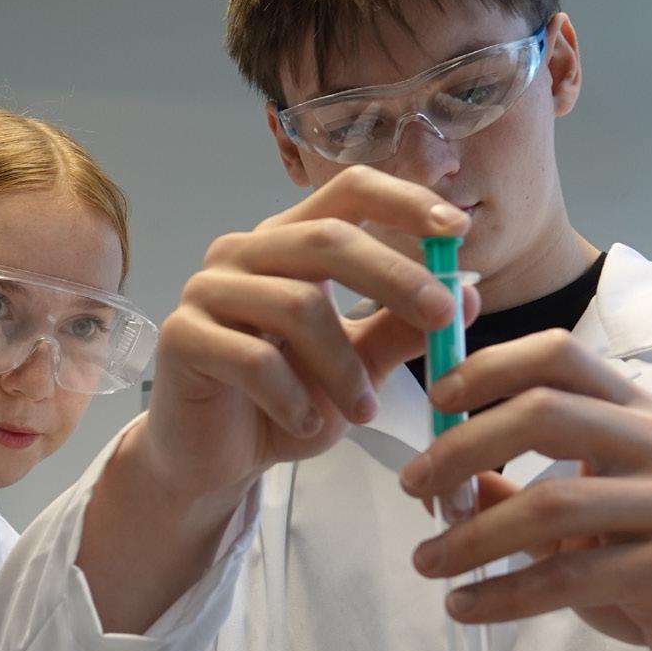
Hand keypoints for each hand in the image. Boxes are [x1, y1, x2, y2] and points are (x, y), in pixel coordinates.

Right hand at [137, 165, 477, 508]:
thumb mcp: (359, 367)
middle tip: (444, 319)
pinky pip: (254, 360)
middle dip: (394, 277)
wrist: (216, 458)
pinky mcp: (182, 338)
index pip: (347, 191)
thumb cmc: (286, 403)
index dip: (404, 201)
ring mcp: (207, 290)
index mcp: (287, 243)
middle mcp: (243, 253)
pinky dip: (293, 398)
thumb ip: (401, 331)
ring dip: (344, 367)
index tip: (458, 229)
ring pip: (296, 306)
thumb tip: (469, 296)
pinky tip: (306, 425)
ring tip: (364, 412)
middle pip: (326, 239)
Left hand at [400, 328, 651, 650]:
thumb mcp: (590, 506)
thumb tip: (436, 473)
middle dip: (461, 449)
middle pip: (543, 414)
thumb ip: (518, 486)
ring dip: (470, 537)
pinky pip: (566, 578)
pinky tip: (461, 606)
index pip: (559, 354)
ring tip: (424, 563)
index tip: (435, 401)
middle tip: (412, 486)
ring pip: (547, 504)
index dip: (488, 366)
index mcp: (638, 411)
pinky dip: (501, 594)